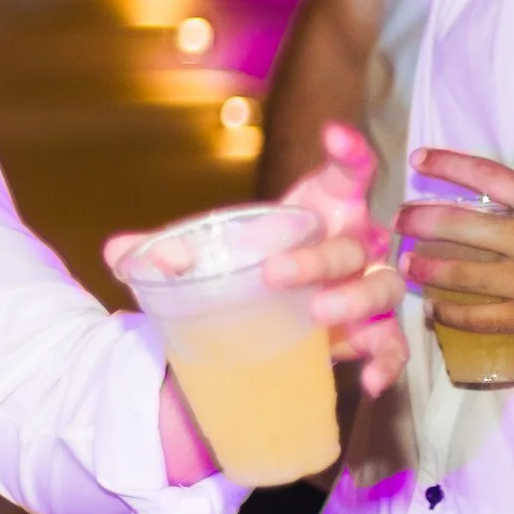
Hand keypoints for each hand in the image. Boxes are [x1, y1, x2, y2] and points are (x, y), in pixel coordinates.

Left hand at [105, 123, 407, 400]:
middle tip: (275, 274)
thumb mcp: (198, 256)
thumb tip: (121, 254)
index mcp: (317, 211)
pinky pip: (392, 344)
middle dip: (319, 257)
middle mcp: (350, 245)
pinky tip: (365, 377)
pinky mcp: (370, 332)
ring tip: (319, 316)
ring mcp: (364, 289)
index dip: (350, 153)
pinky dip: (386, 360)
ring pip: (383, 287)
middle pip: (353, 242)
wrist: (252, 319)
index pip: (347, 174)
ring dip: (355, 299)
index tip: (335, 136)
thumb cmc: (237, 269)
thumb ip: (154, 252)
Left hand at [398, 146, 513, 334]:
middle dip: (426, 220)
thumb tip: (502, 186)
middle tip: (397, 219)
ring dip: (433, 268)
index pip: (493, 179)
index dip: (453, 166)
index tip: (418, 158)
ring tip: (407, 264)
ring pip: (469, 275)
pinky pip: (488, 319)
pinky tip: (437, 312)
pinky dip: (458, 316)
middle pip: (468, 226)